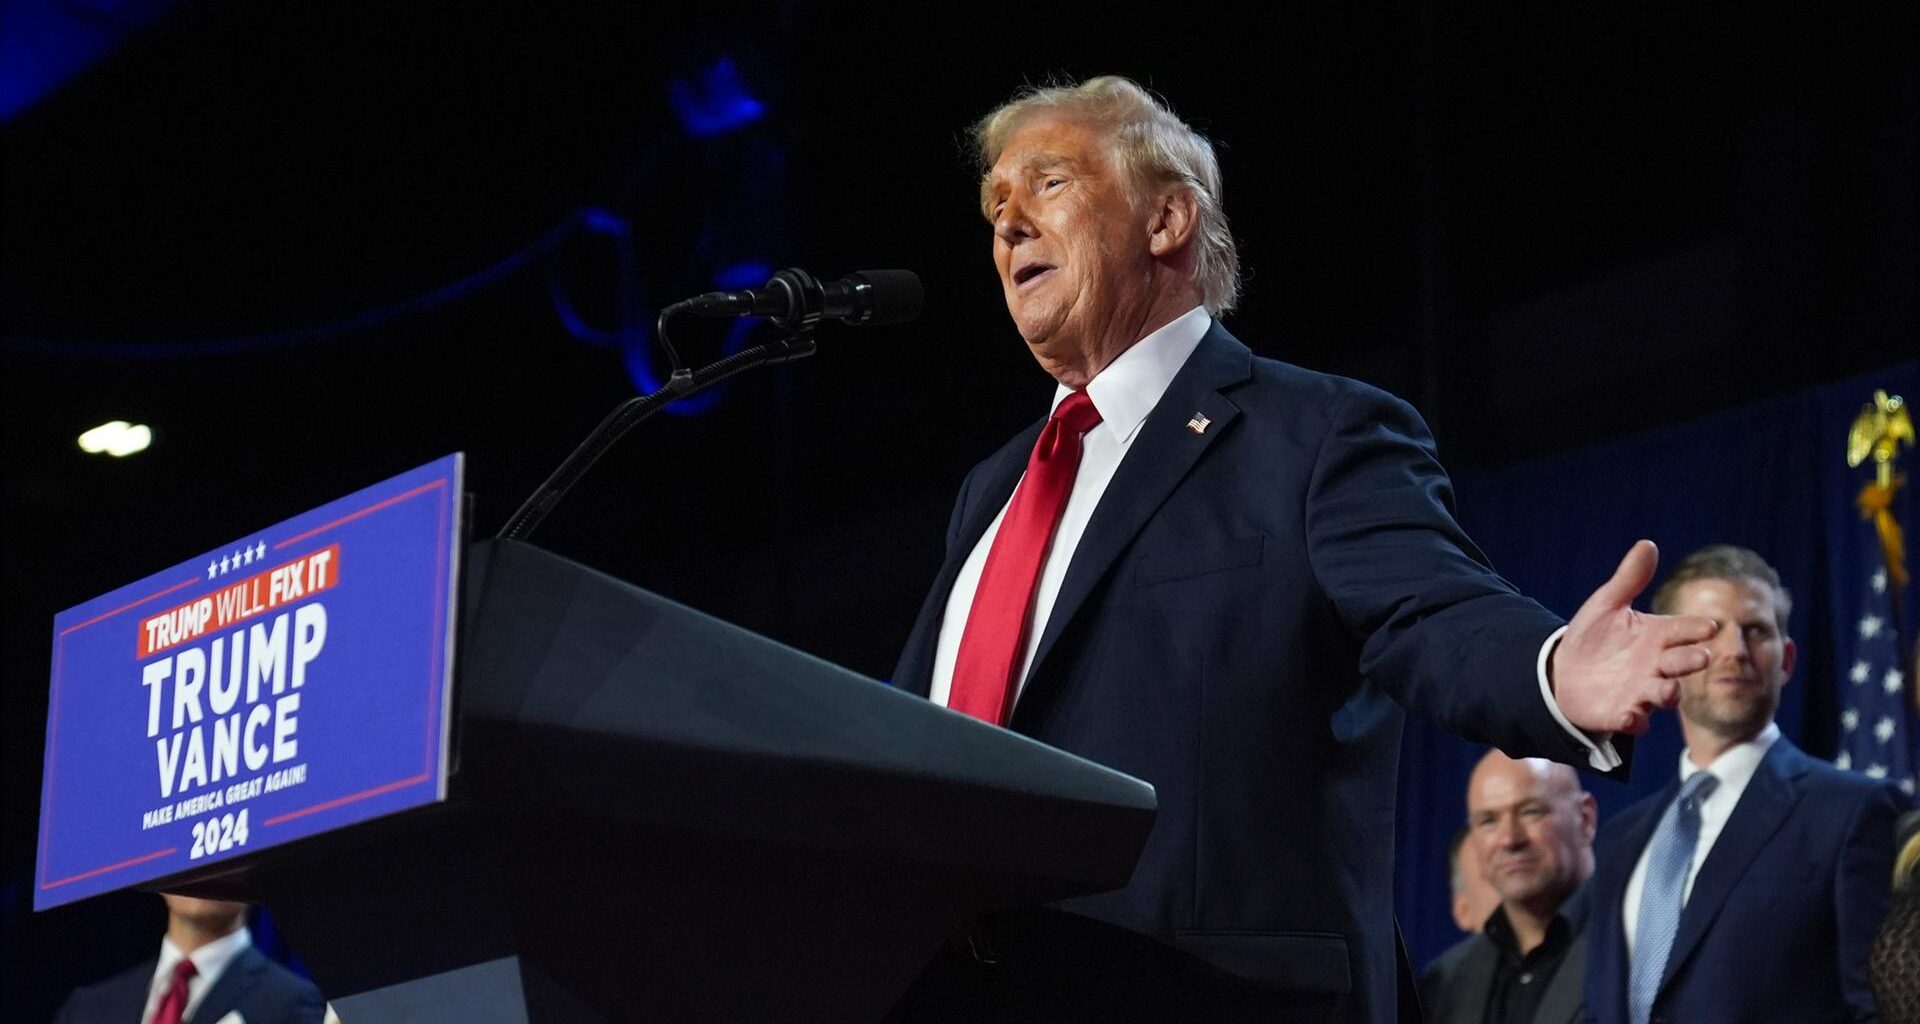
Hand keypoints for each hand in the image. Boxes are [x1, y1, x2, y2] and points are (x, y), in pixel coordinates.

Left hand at [1549, 540, 1714, 735]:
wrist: (1564, 672)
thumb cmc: (1594, 637)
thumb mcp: (1607, 604)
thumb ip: (1629, 579)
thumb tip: (1647, 544)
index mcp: (1657, 636)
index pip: (1682, 631)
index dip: (1695, 629)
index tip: (1708, 626)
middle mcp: (1656, 666)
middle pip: (1680, 664)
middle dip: (1690, 661)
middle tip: (1701, 657)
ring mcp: (1642, 692)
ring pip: (1663, 695)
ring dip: (1668, 694)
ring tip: (1669, 691)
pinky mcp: (1623, 714)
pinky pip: (1633, 721)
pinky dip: (1633, 720)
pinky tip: (1628, 717)